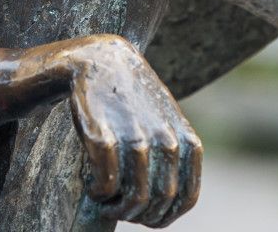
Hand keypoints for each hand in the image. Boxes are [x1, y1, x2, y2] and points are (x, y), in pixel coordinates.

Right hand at [66, 35, 201, 226]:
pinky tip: (91, 185)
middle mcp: (166, 140)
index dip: (163, 217)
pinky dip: (98, 193)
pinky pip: (106, 184)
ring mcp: (136, 138)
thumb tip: (169, 204)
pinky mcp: (104, 135)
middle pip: (159, 202)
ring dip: (115, 208)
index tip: (144, 216)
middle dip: (137, 214)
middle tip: (118, 206)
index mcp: (186, 140)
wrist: (100, 61)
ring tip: (104, 198)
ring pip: (134, 198)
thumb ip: (176, 156)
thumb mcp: (166, 123)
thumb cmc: (133, 101)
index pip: (185, 199)